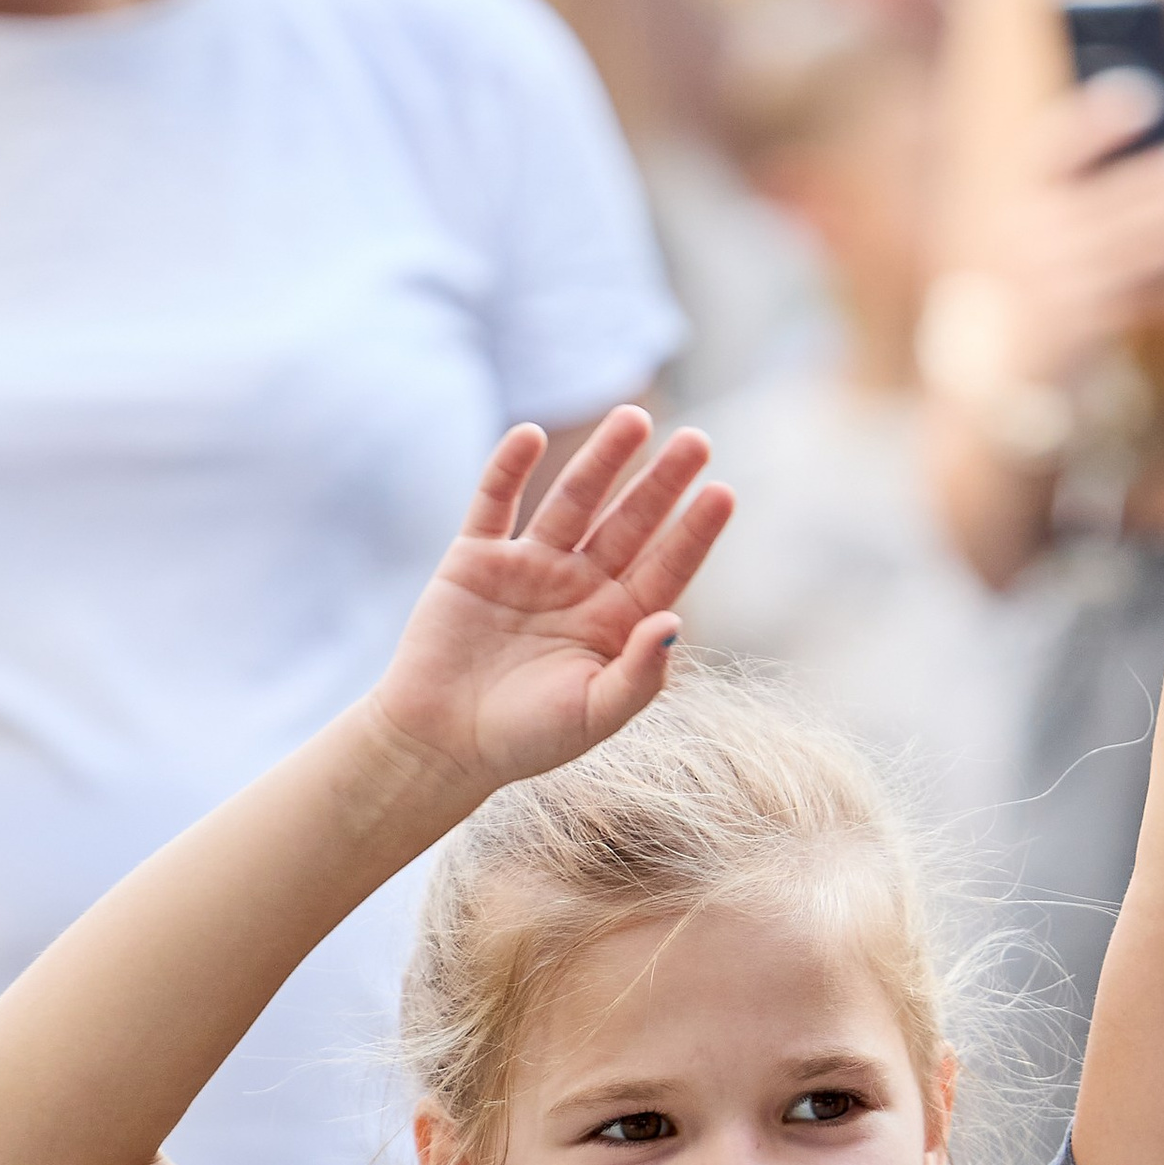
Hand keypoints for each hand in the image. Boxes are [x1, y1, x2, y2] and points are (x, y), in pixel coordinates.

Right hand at [370, 411, 733, 792]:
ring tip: (634, 419)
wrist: (440, 744)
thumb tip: (675, 622)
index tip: (723, 493)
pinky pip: (495, 502)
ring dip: (602, 459)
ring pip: (574, 500)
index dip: (694, 532)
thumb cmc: (523, 740)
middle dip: (662, 483)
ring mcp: (529, 566)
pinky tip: (531, 435)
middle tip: (697, 441)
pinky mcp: (476, 558)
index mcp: (615, 623)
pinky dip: (509, 467)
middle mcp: (579, 586)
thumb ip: (639, 675)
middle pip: (630, 522)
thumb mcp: (593, 716)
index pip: (666, 567)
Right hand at [991, 84, 1163, 384]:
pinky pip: (1139, 297)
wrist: (993, 383)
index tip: (1150, 97)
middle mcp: (1031, 241)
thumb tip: (1143, 155)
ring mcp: (1056, 286)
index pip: (1055, 148)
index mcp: (1015, 207)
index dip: (1102, 120)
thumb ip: (1067, 203)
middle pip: (1112, 198)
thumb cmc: (1024, 298)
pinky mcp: (1081, 328)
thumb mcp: (1026, 241)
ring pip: (1135, 247)